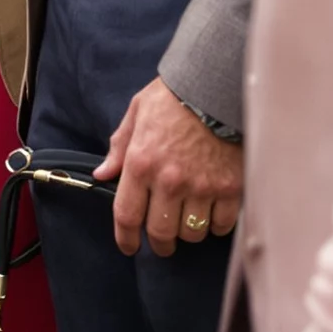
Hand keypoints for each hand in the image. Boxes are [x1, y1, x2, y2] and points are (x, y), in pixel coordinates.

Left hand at [96, 77, 242, 255]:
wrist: (216, 86)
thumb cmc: (173, 97)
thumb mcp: (137, 113)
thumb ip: (120, 147)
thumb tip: (102, 174)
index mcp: (141, 161)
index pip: (127, 215)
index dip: (125, 238)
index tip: (129, 246)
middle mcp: (169, 180)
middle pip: (160, 233)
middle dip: (159, 242)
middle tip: (162, 239)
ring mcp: (201, 187)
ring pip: (191, 234)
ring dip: (187, 231)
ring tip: (187, 218)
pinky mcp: (229, 189)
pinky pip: (221, 226)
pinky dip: (215, 225)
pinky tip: (211, 212)